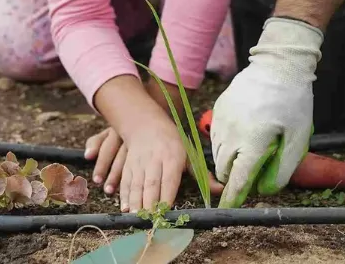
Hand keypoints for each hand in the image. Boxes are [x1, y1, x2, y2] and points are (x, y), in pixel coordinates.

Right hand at [86, 80, 223, 204]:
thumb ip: (203, 175)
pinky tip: (125, 208)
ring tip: (137, 216)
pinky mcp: (127, 166)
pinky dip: (124, 196)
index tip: (165, 211)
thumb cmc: (172, 142)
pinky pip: (125, 182)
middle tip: (151, 220)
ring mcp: (139, 163)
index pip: (169, 179)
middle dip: (149, 203)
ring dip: (136, 202)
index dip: (166, 195)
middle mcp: (154, 161)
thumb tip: (220, 189)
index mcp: (172, 158)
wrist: (145, 124)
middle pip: (150, 184)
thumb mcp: (190, 154)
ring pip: (136, 185)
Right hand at [211, 17, 320, 207]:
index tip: (228, 207)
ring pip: (217, 150)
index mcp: (252, 142)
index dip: (232, 196)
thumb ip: (284, 166)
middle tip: (246, 175)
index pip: (238, 178)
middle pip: (223, 167)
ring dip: (228, 158)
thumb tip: (269, 188)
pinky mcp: (220, 107)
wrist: (279, 64)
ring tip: (247, 152)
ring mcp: (223, 118)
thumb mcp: (297, 137)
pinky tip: (243, 133)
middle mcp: (232, 133)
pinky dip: (226, 140)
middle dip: (231, 176)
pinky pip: (217, 132)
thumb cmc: (293, 100)